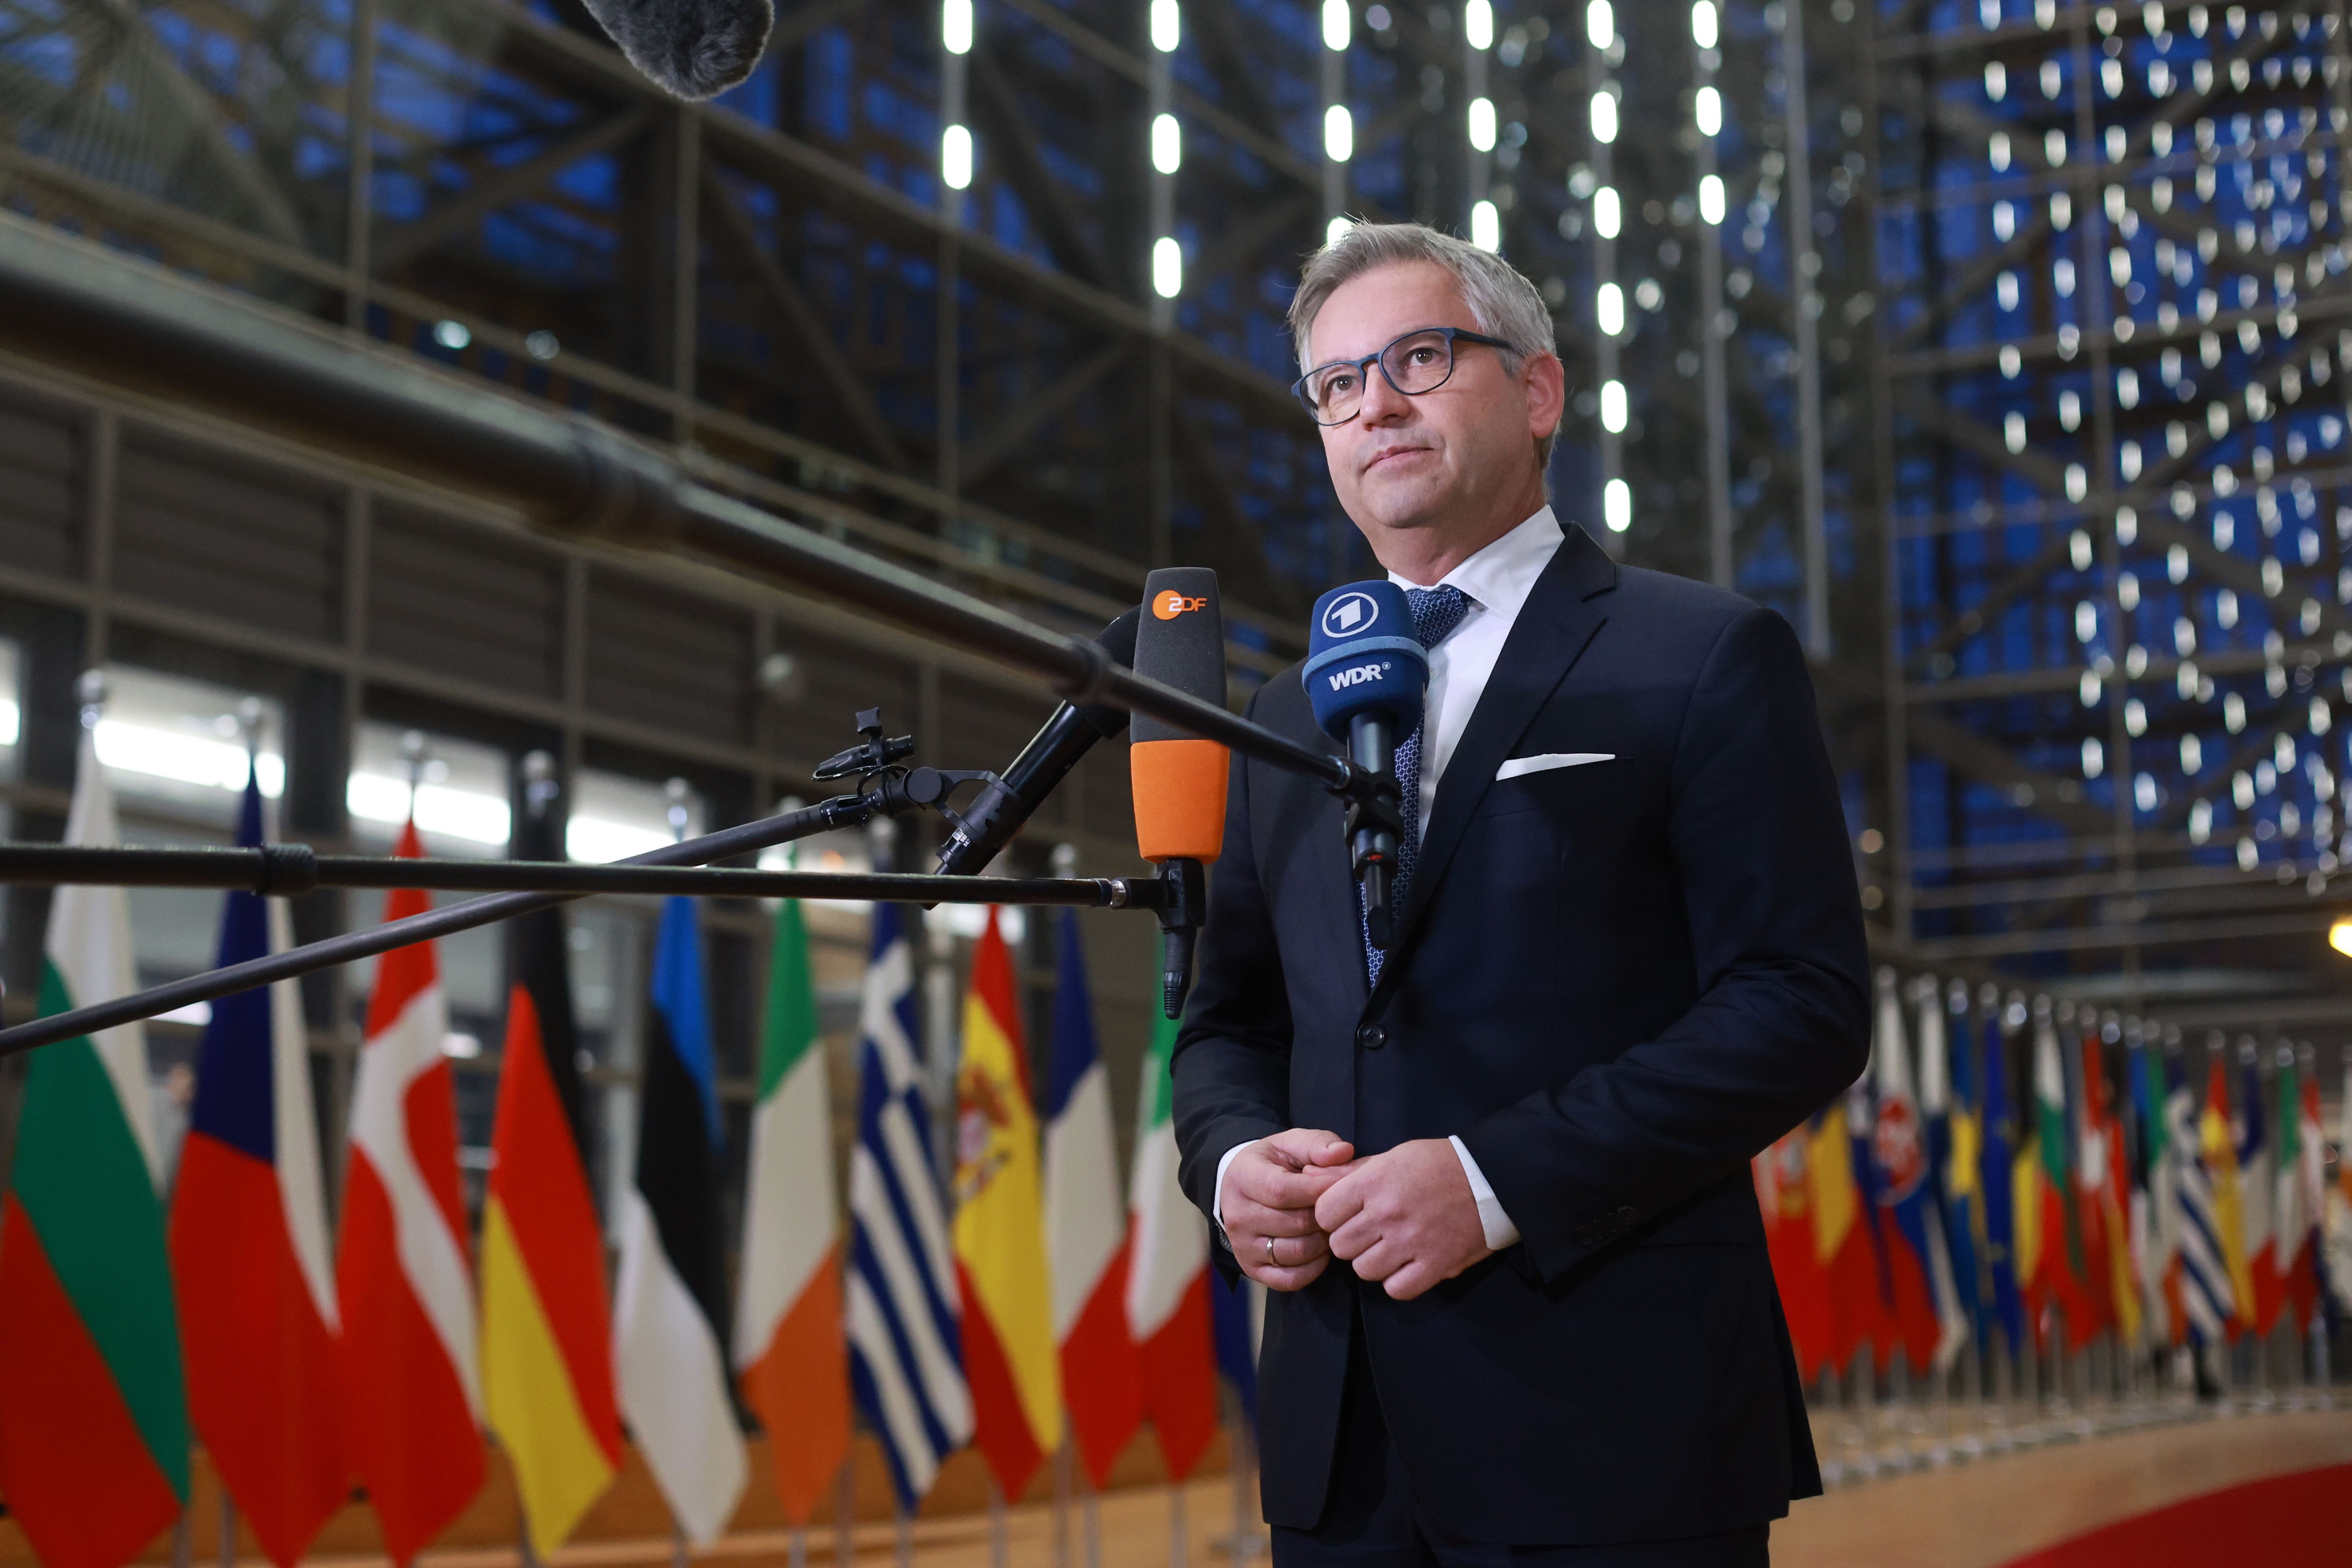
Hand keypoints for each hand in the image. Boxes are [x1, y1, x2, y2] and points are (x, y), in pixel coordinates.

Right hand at [1221, 1128, 1354, 1291]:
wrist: (1242, 1187)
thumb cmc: (1274, 1163)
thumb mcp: (1291, 1144)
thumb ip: (1318, 1144)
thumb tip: (1343, 1152)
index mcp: (1243, 1178)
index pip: (1282, 1191)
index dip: (1319, 1190)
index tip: (1342, 1184)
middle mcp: (1237, 1216)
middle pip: (1295, 1224)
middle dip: (1326, 1217)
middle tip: (1341, 1208)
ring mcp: (1243, 1246)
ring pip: (1296, 1252)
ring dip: (1323, 1242)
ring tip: (1330, 1226)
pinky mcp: (1252, 1269)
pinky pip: (1291, 1279)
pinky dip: (1314, 1268)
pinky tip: (1320, 1249)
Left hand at [1315, 1138, 1490, 1300]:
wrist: (1492, 1178)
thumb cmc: (1438, 1163)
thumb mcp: (1392, 1157)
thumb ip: (1351, 1172)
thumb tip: (1310, 1175)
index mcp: (1375, 1182)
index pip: (1324, 1214)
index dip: (1332, 1216)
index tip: (1347, 1214)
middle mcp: (1388, 1213)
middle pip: (1340, 1246)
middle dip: (1351, 1241)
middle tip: (1370, 1232)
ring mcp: (1411, 1242)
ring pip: (1364, 1270)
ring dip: (1373, 1262)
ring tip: (1390, 1248)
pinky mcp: (1435, 1265)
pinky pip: (1396, 1289)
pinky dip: (1398, 1281)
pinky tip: (1407, 1265)